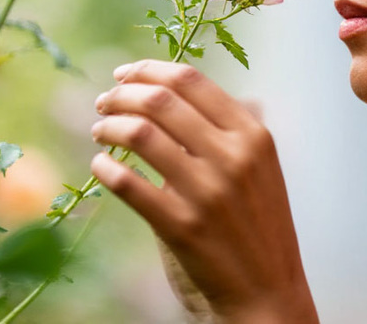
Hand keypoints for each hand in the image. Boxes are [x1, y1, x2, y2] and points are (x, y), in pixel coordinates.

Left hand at [91, 60, 318, 323]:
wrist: (267, 296)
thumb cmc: (257, 229)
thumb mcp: (261, 170)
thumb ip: (232, 128)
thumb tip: (191, 88)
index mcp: (253, 136)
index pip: (190, 80)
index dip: (147, 69)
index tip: (123, 75)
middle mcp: (233, 157)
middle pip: (160, 100)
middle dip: (121, 95)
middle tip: (103, 102)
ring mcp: (208, 192)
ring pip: (140, 134)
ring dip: (109, 126)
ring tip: (99, 132)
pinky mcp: (182, 227)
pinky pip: (129, 184)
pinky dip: (106, 169)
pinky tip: (100, 167)